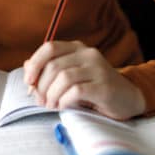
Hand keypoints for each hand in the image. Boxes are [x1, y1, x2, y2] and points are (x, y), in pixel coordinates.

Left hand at [23, 41, 145, 119]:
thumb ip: (50, 71)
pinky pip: (76, 91)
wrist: (128, 98)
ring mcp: (98, 68)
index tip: (29, 82)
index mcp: (78, 48)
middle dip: (41, 86)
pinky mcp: (104, 86)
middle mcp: (88, 54)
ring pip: (63, 78)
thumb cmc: (95, 89)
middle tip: (41, 101)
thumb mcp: (72, 77)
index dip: (35, 64)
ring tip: (52, 106)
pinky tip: (64, 107)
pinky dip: (64, 101)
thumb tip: (27, 68)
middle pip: (53, 65)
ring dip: (52, 96)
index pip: (49, 47)